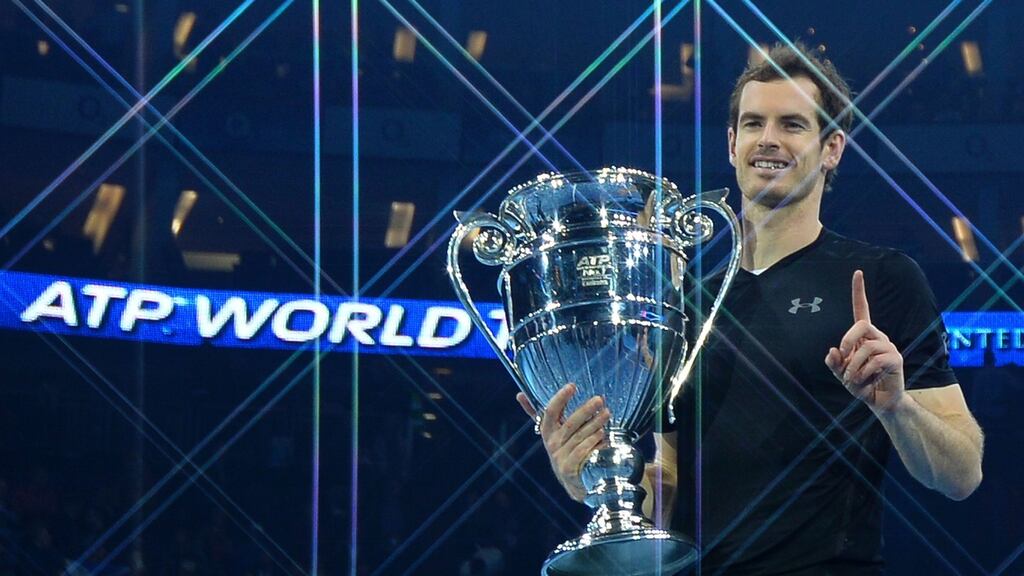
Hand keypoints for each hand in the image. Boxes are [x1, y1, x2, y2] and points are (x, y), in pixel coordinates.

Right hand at [516, 384, 610, 501]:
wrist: (573, 481)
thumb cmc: (565, 449)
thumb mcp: (552, 432)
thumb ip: (538, 414)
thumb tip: (519, 395)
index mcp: (547, 430)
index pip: (550, 411)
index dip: (560, 398)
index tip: (572, 386)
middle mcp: (551, 443)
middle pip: (569, 423)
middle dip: (585, 409)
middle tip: (599, 399)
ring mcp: (560, 457)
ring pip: (580, 436)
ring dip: (595, 423)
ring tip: (607, 413)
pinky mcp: (569, 469)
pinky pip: (583, 451)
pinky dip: (594, 442)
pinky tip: (603, 434)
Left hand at [824, 270, 905, 411]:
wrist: (879, 402)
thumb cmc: (860, 384)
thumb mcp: (841, 373)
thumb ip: (834, 363)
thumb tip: (833, 350)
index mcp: (864, 337)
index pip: (862, 309)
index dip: (859, 291)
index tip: (858, 272)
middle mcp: (878, 337)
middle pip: (862, 325)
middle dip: (847, 340)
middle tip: (842, 356)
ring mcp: (889, 347)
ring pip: (866, 348)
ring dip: (853, 366)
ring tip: (853, 378)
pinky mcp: (896, 360)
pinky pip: (876, 361)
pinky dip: (864, 373)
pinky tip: (865, 381)